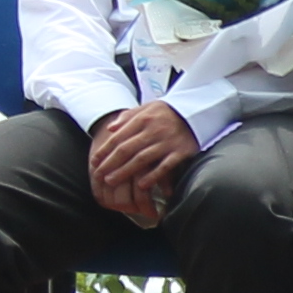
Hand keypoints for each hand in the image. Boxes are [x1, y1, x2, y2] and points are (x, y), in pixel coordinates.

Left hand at [83, 103, 202, 225]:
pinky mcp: (182, 152)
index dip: (105, 150)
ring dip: (125, 171)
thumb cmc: (169, 111)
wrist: (197, 110)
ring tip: (112, 181)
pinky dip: (153, 176)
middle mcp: (153, 130)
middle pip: (127, 149)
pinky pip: (165, 166)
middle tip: (99, 175)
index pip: (118, 137)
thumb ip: (128, 117)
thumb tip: (110, 129)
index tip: (95, 161)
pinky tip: (141, 185)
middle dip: (110, 163)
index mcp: (143, 118)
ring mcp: (167, 142)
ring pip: (142, 159)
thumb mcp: (147, 107)